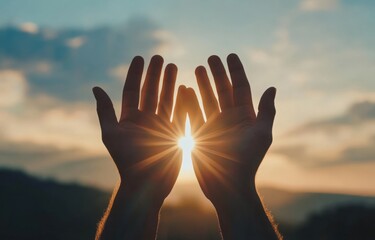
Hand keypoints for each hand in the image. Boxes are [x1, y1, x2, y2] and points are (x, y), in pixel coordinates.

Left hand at [93, 55, 184, 203]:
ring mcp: (161, 126)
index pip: (132, 90)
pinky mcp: (174, 134)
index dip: (135, 73)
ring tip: (173, 66)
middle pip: (151, 91)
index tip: (140, 57)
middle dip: (155, 74)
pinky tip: (185, 88)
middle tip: (159, 57)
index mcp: (130, 119)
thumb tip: (95, 87)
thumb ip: (105, 111)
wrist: (147, 184)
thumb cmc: (128, 160)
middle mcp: (145, 120)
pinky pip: (180, 113)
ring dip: (170, 83)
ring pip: (166, 99)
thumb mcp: (112, 134)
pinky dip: (183, 101)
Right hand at [185, 54, 278, 238]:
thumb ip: (266, 111)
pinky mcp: (200, 133)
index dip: (236, 71)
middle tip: (210, 58)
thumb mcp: (261, 134)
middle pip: (222, 90)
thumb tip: (272, 88)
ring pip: (207, 99)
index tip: (230, 55)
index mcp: (245, 116)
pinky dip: (188, 101)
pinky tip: (183, 89)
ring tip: (197, 68)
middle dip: (217, 73)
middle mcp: (229, 118)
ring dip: (202, 84)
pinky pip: (193, 113)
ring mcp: (213, 125)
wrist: (227, 184)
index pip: (240, 87)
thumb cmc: (247, 160)